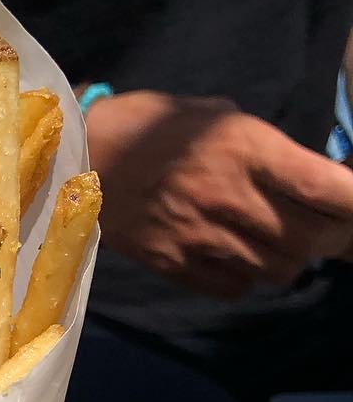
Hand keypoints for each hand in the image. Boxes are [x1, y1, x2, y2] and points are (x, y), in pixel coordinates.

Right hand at [87, 91, 352, 297]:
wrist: (74, 152)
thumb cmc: (148, 124)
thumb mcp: (212, 114)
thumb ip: (261, 145)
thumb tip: (303, 173)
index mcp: (243, 148)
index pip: (325, 188)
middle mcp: (228, 195)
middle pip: (309, 238)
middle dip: (328, 237)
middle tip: (322, 228)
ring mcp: (199, 234)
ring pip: (276, 268)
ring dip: (284, 258)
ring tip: (269, 241)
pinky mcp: (172, 261)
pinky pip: (234, 288)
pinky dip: (244, 278)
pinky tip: (231, 256)